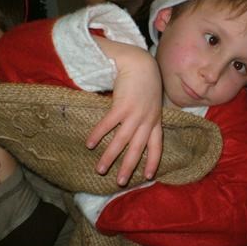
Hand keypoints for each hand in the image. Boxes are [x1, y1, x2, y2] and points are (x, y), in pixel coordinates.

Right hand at [87, 36, 162, 185]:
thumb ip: (147, 117)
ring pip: (122, 140)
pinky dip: (99, 134)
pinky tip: (90, 144)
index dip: (153, 161)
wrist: (141, 63)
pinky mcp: (122, 105)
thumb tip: (138, 131)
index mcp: (155, 121)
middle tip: (120, 182)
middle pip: (137, 148)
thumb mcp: (152, 102)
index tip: (149, 176)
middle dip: (129, 166)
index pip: (157, 146)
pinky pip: (109, 124)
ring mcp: (135, 113)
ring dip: (110, 156)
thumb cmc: (145, 83)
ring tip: (100, 169)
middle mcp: (147, 120)